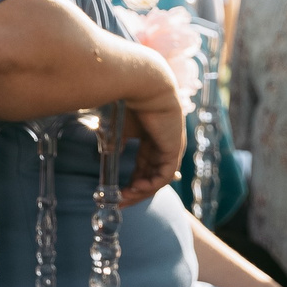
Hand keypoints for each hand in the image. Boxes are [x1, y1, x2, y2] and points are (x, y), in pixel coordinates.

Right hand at [116, 56, 186, 204]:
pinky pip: (163, 175)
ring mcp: (170, 147)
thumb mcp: (118, 127)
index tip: (118, 193)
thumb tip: (112, 153)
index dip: (132, 181)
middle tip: (120, 203)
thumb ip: (116, 141)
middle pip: (151, 176)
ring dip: (140, 191)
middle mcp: (163, 144)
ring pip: (157, 178)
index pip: (145, 166)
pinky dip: (150, 185)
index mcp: (151, 138)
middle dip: (135, 192)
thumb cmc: (127, 100)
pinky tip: (135, 188)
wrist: (142, 83)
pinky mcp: (174, 149)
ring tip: (124, 198)